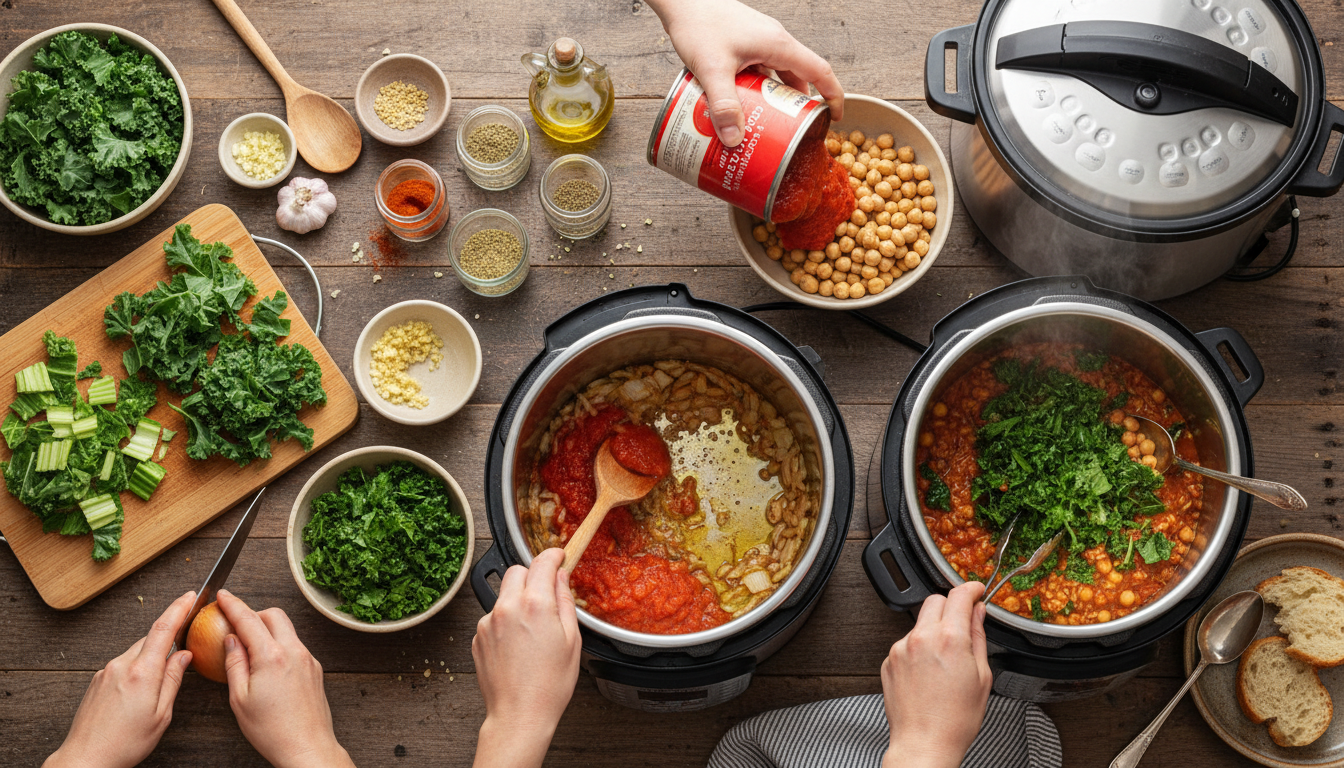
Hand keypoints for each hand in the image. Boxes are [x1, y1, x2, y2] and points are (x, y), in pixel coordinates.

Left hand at [44, 591, 195, 767]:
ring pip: (136, 653)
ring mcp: (106, 672)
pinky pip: (123, 665)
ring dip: (150, 659)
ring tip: (156, 687)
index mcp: (142, 673)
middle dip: (167, 641)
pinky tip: (138, 694)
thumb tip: (183, 656)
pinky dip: (136, 670)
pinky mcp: (97, 680)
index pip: (163, 629)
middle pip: (150, 639)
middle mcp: (121, 666)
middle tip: (182, 652)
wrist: (85, 759)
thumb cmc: (124, 743)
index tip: (191, 596)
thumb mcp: (161, 715)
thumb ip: (174, 681)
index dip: (179, 608)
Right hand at [216, 589, 353, 767]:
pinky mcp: (315, 669)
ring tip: (250, 648)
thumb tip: (230, 640)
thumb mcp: (240, 699)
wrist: (307, 747)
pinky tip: (268, 663)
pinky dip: (280, 644)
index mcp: (272, 657)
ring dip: (268, 629)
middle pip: (274, 615)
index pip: (248, 619)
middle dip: (254, 613)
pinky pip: (295, 646)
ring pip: (287, 629)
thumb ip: (234, 663)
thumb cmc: (272, 730)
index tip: (223, 596)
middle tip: (236, 624)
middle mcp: (294, 652)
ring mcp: (308, 659)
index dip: (233, 604)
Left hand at [472, 548, 581, 767]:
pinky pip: (493, 616)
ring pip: (503, 593)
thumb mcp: (572, 640)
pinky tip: (518, 644)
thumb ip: (565, 601)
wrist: (519, 715)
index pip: (542, 562)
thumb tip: (560, 578)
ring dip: (518, 599)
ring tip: (532, 628)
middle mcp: (507, 607)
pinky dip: (505, 620)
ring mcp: (488, 622)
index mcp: (535, 605)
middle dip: (532, 576)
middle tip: (546, 594)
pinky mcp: (477, 637)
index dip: (553, 555)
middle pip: (517, 570)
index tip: (559, 556)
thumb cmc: (549, 685)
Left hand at [647, 0, 843, 146]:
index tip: (834, 120)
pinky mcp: (743, 43)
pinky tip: (739, 106)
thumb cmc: (698, 23)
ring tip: (763, 126)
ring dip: (772, 101)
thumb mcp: (712, 69)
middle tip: (790, 134)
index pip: (820, 71)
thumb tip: (735, 140)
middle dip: (796, 108)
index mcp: (778, 44)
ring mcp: (758, 41)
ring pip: (776, 75)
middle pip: (798, 78)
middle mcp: (773, 41)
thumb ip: (724, 105)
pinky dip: (755, 91)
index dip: (833, 97)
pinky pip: (758, 70)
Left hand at [881, 581, 992, 767]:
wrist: (924, 744)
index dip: (971, 589)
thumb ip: (978, 637)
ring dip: (933, 630)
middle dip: (951, 606)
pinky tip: (928, 672)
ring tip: (945, 660)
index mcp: (949, 639)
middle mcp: (921, 638)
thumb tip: (978, 614)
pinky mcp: (889, 660)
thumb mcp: (982, 677)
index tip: (976, 592)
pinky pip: (906, 642)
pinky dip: (918, 648)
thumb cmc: (954, 720)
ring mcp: (901, 648)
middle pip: (935, 600)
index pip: (959, 595)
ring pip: (920, 622)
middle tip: (962, 623)